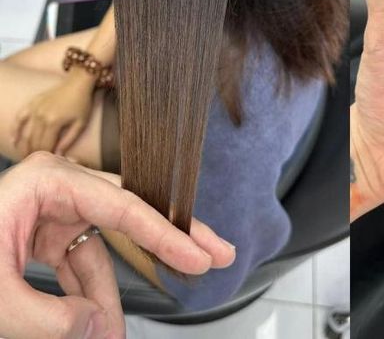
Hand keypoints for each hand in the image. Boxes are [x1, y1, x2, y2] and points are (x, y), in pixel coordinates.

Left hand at [0, 152, 234, 338]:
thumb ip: (50, 319)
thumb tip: (98, 331)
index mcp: (47, 181)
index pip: (123, 207)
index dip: (167, 236)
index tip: (201, 257)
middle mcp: (57, 188)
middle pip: (129, 214)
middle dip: (169, 242)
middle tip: (215, 255)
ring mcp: (53, 211)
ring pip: (104, 250)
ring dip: (112, 298)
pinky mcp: (45, 235)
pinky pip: (81, 266)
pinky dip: (90, 299)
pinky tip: (98, 326)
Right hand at [13, 73, 94, 156]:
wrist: (78, 81)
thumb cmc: (83, 103)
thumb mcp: (80, 123)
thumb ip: (69, 140)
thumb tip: (59, 155)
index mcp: (54, 122)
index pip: (45, 146)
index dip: (46, 156)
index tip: (48, 164)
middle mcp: (41, 116)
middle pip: (34, 141)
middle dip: (34, 154)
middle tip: (36, 163)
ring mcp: (35, 109)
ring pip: (26, 133)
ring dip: (24, 146)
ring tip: (26, 157)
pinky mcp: (32, 103)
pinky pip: (19, 118)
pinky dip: (15, 130)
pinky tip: (14, 141)